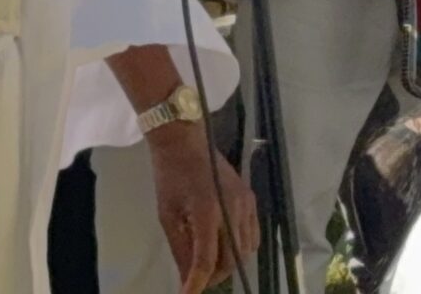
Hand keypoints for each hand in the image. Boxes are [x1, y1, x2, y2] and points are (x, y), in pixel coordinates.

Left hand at [146, 124, 259, 292]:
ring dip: (228, 262)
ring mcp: (246, 203)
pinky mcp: (251, 199)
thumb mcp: (168, 215)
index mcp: (207, 212)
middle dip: (214, 275)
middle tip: (197, 279)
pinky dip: (241, 247)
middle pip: (232, 259)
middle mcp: (232, 209)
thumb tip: (188, 277)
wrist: (185, 141)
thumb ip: (180, 248)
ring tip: (209, 262)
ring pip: (245, 250)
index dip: (197, 283)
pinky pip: (252, 235)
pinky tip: (226, 246)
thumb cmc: (170, 176)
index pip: (207, 260)